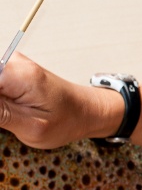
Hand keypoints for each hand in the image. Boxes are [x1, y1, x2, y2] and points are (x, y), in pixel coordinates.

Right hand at [0, 53, 121, 147]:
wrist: (85, 110)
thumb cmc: (66, 120)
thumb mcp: (31, 127)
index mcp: (18, 75)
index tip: (1, 115)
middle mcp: (13, 63)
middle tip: (7, 121)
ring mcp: (10, 64)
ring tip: (12, 119)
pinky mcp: (8, 71)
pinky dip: (0, 103)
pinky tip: (8, 114)